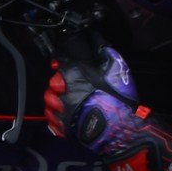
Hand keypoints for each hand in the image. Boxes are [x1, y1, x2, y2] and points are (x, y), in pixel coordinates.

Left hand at [44, 44, 171, 170]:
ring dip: (56, 101)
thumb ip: (104, 52)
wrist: (121, 131)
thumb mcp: (116, 69)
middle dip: (60, 84)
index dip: (60, 64)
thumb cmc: (119, 100)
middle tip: (71, 86)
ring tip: (68, 101)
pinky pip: (52, 122)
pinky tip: (67, 116)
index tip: (61, 65)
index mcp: (73, 76)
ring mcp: (62, 113)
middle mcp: (63, 93)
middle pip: (52, 84)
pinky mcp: (64, 129)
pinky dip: (57, 118)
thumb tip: (97, 40)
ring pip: (49, 103)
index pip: (59, 64)